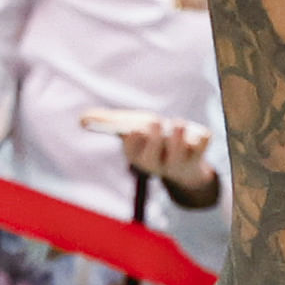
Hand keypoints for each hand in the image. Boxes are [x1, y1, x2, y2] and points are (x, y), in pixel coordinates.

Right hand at [79, 108, 219, 206]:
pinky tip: (202, 135)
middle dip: (154, 140)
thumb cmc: (151, 140)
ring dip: (179, 138)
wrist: (185, 163)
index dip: (133, 142)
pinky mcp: (199, 157)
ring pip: (178, 154)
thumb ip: (106, 122)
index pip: (132, 152)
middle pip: (152, 157)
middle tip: (156, 122)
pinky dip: (204, 139)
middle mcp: (156, 164)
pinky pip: (202, 148)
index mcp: (137, 156)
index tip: (133, 129)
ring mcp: (178, 162)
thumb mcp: (129, 128)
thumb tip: (81, 120)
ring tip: (179, 124)